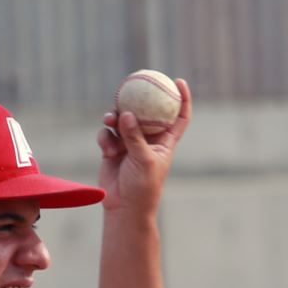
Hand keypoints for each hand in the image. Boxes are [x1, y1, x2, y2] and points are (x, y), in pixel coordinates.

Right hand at [96, 76, 192, 217]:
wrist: (124, 206)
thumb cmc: (143, 187)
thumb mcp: (144, 160)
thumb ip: (135, 137)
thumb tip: (126, 113)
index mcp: (165, 141)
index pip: (179, 116)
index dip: (182, 98)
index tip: (178, 81)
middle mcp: (148, 139)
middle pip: (145, 111)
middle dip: (136, 100)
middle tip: (129, 88)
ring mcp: (129, 142)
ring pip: (121, 119)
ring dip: (114, 118)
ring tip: (109, 120)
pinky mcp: (113, 148)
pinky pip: (107, 134)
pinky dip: (106, 138)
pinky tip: (108, 149)